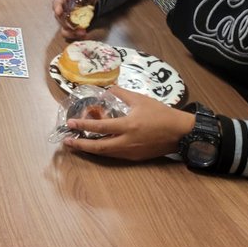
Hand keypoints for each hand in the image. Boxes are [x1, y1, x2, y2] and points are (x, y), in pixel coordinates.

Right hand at [52, 0, 89, 39]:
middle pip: (60, 19)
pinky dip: (75, 35)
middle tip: (77, 26)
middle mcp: (62, 10)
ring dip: (71, 32)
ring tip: (82, 33)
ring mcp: (66, 19)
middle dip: (67, 24)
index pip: (57, 3)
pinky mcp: (72, 26)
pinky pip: (70, 32)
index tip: (59, 11)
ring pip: (64, 28)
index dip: (57, 7)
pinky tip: (84, 34)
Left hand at [62, 87, 193, 160]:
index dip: (83, 126)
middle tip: (67, 142)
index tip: (70, 123)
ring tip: (78, 144)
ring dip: (90, 149)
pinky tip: (98, 146)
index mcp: (128, 126)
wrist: (180, 132)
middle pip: (98, 147)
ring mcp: (131, 152)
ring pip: (105, 153)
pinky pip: (115, 155)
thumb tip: (109, 88)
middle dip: (80, 146)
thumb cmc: (161, 114)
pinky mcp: (136, 158)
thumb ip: (122, 94)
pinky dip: (104, 151)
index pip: (99, 127)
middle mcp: (127, 142)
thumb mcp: (141, 100)